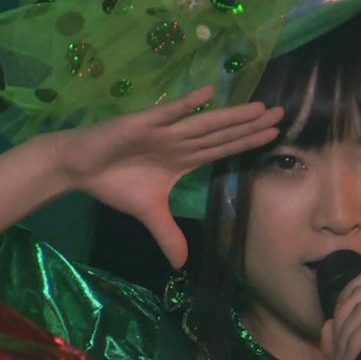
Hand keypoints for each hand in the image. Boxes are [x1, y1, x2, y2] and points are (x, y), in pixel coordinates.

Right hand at [48, 86, 283, 266]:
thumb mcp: (148, 214)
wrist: (79, 167)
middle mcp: (179, 141)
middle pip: (221, 134)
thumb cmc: (114, 182)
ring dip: (231, 116)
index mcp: (184, 158)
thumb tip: (181, 265)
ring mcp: (163, 131)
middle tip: (281, 113)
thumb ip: (168, 235)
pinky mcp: (142, 124)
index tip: (274, 133)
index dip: (248, 141)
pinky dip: (186, 106)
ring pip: (203, 124)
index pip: (223, 149)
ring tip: (259, 107)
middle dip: (250, 125)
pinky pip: (167, 114)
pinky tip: (208, 94)